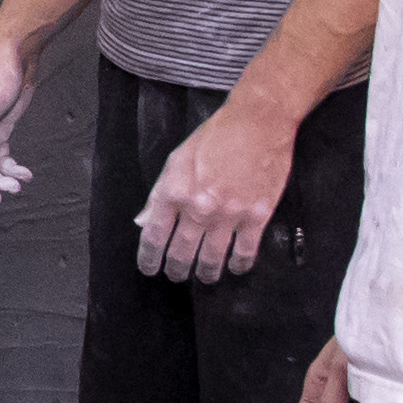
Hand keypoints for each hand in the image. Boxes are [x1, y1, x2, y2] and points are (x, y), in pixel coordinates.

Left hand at [136, 93, 299, 281]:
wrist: (257, 124)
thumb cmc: (215, 137)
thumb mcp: (177, 160)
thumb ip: (159, 194)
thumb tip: (144, 222)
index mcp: (174, 191)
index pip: (155, 235)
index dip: (149, 257)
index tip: (149, 269)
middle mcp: (198, 207)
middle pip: (181, 251)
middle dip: (176, 269)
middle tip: (175, 276)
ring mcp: (229, 214)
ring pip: (212, 257)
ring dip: (205, 273)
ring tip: (203, 278)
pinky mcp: (257, 216)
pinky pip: (245, 251)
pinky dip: (239, 264)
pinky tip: (235, 268)